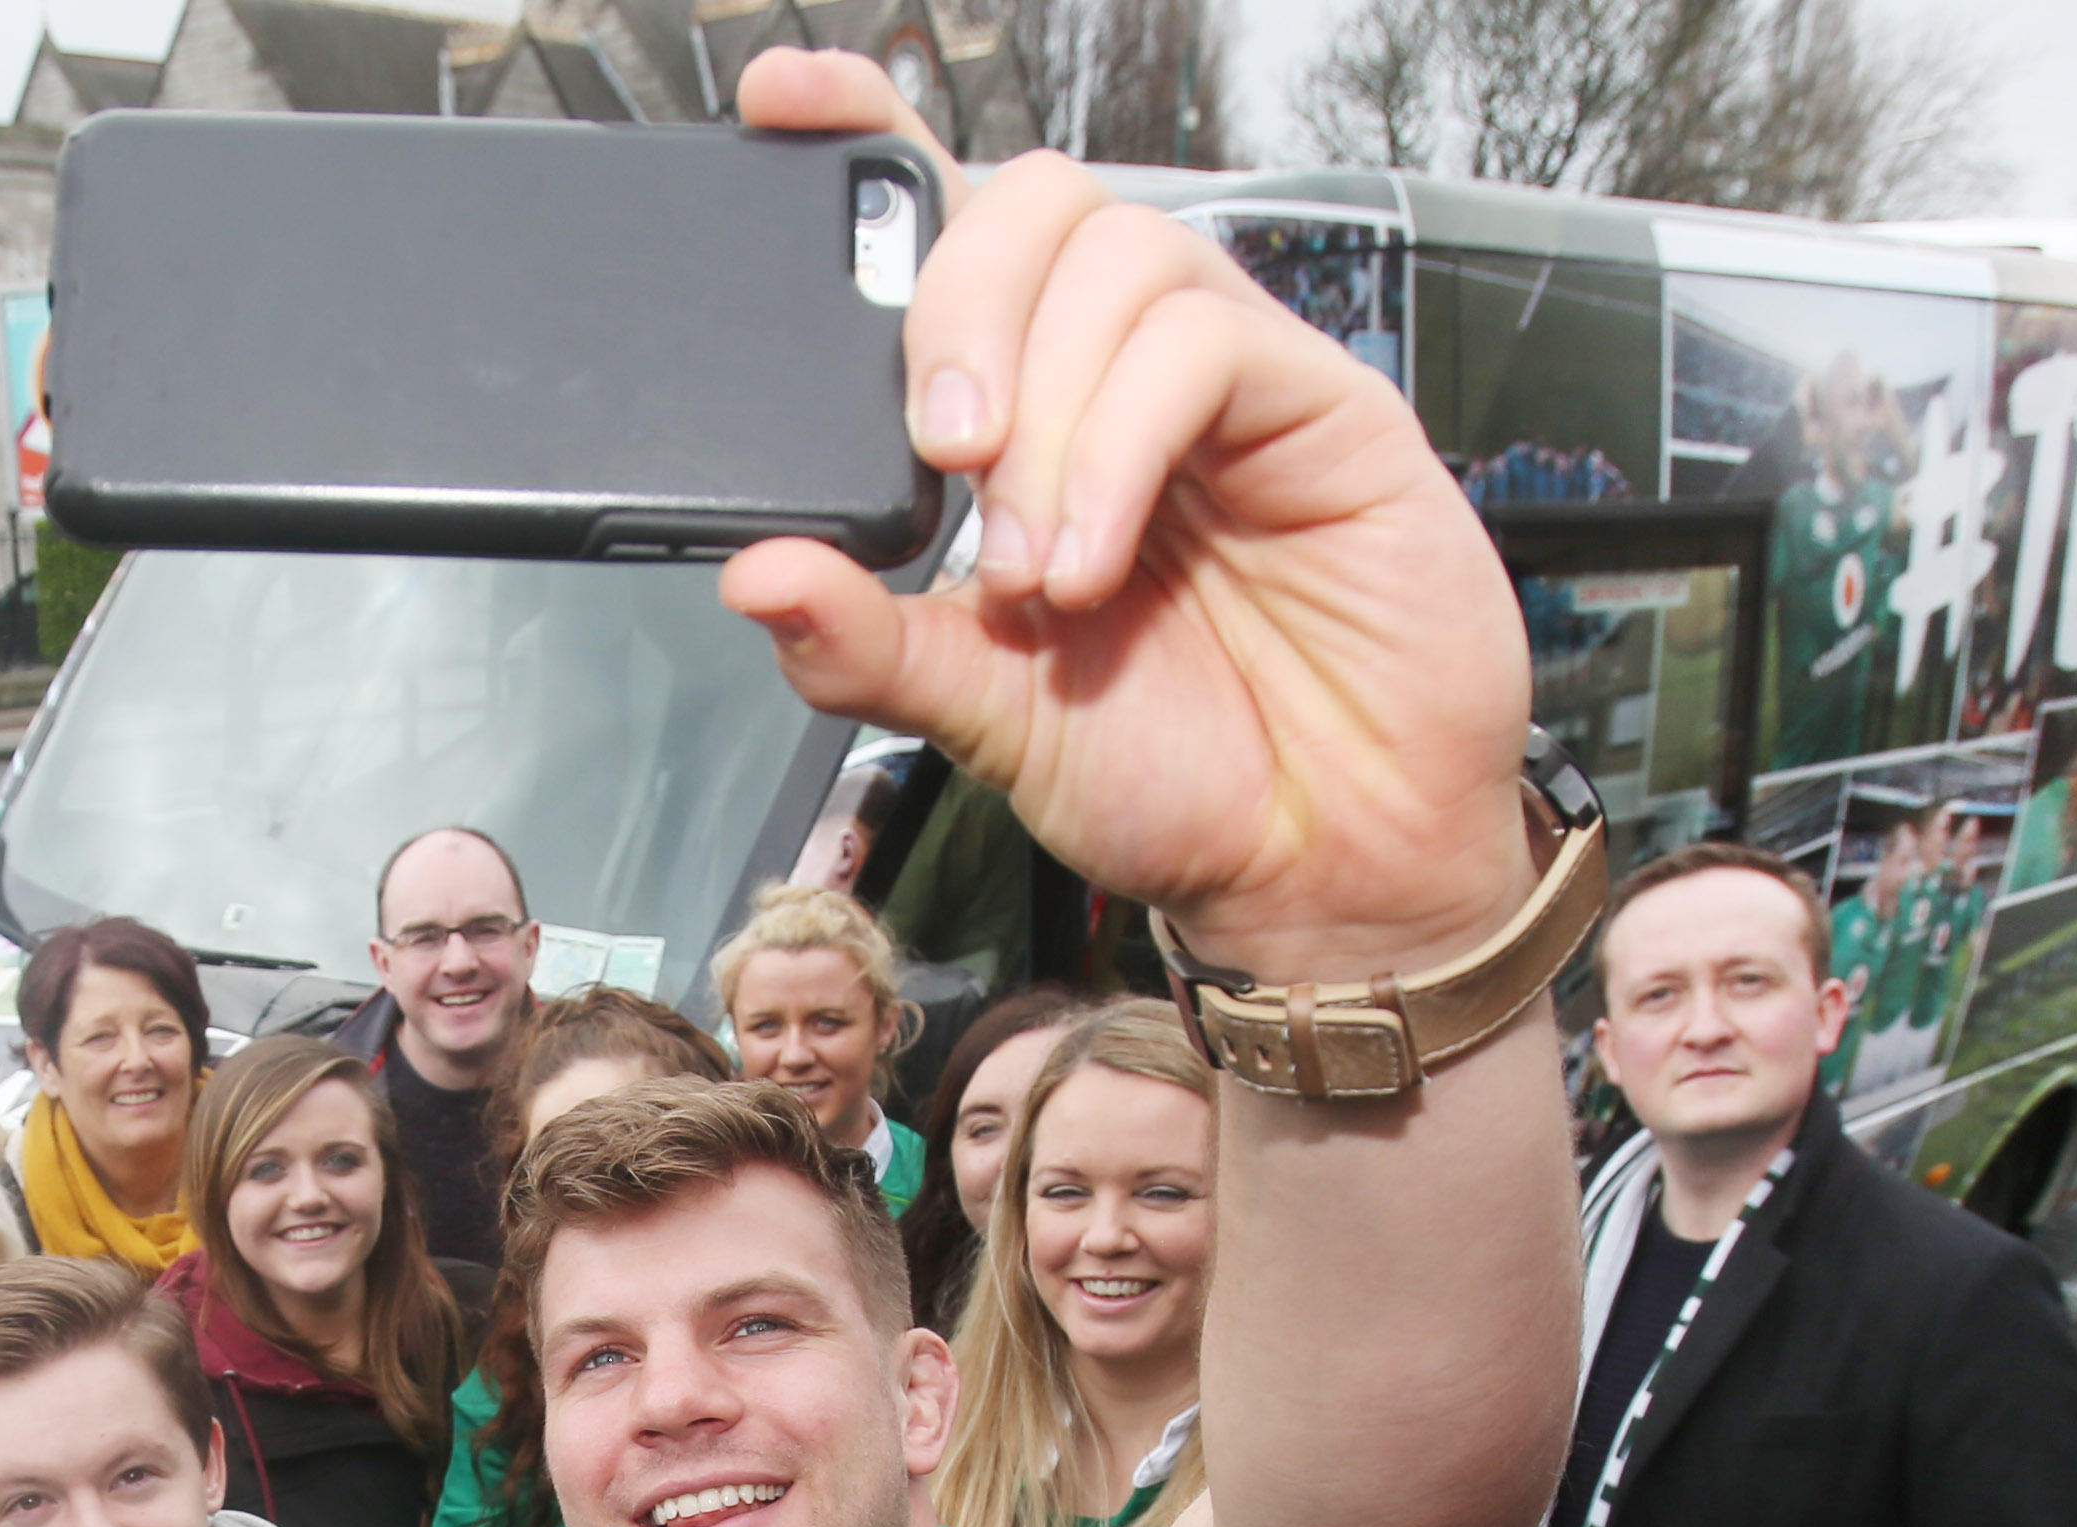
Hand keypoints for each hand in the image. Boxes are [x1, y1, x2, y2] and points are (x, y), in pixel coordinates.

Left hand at [723, 48, 1534, 980]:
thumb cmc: (1172, 773)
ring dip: (1049, 407)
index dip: (872, 143)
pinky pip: (1204, 342)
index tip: (779, 110)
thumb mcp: (981, 715)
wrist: (1318, 864)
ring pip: (1119, 256)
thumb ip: (867, 642)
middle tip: (941, 451)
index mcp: (1029, 414)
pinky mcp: (1324, 403)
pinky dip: (1124, 442)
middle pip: (1034, 200)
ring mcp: (1227, 378)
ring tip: (1040, 565)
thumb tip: (752, 575)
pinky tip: (1099, 554)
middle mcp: (1122, 374)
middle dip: (958, 301)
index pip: (952, 229)